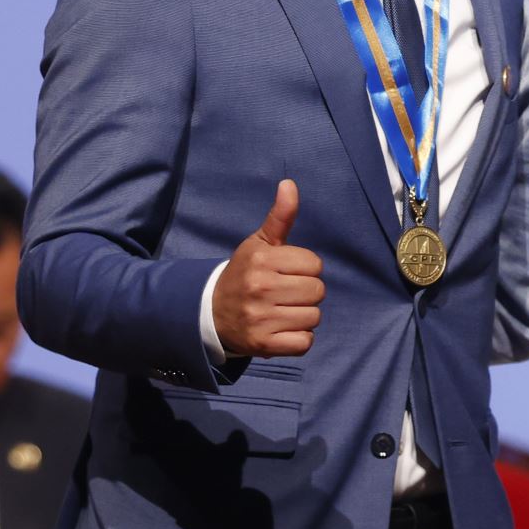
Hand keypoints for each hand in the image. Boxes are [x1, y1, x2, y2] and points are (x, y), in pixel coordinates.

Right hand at [212, 180, 323, 357]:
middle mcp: (260, 287)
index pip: (314, 264)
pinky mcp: (263, 345)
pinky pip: (305, 343)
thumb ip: (280, 216)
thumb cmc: (244, 274)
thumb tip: (289, 184)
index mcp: (262, 260)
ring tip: (282, 311)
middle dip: (306, 292)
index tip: (287, 272)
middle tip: (285, 293)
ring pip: (314, 317)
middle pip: (318, 291)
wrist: (211, 313)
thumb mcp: (259, 243)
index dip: (305, 268)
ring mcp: (261, 318)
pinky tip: (282, 330)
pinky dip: (299, 339)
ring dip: (303, 316)